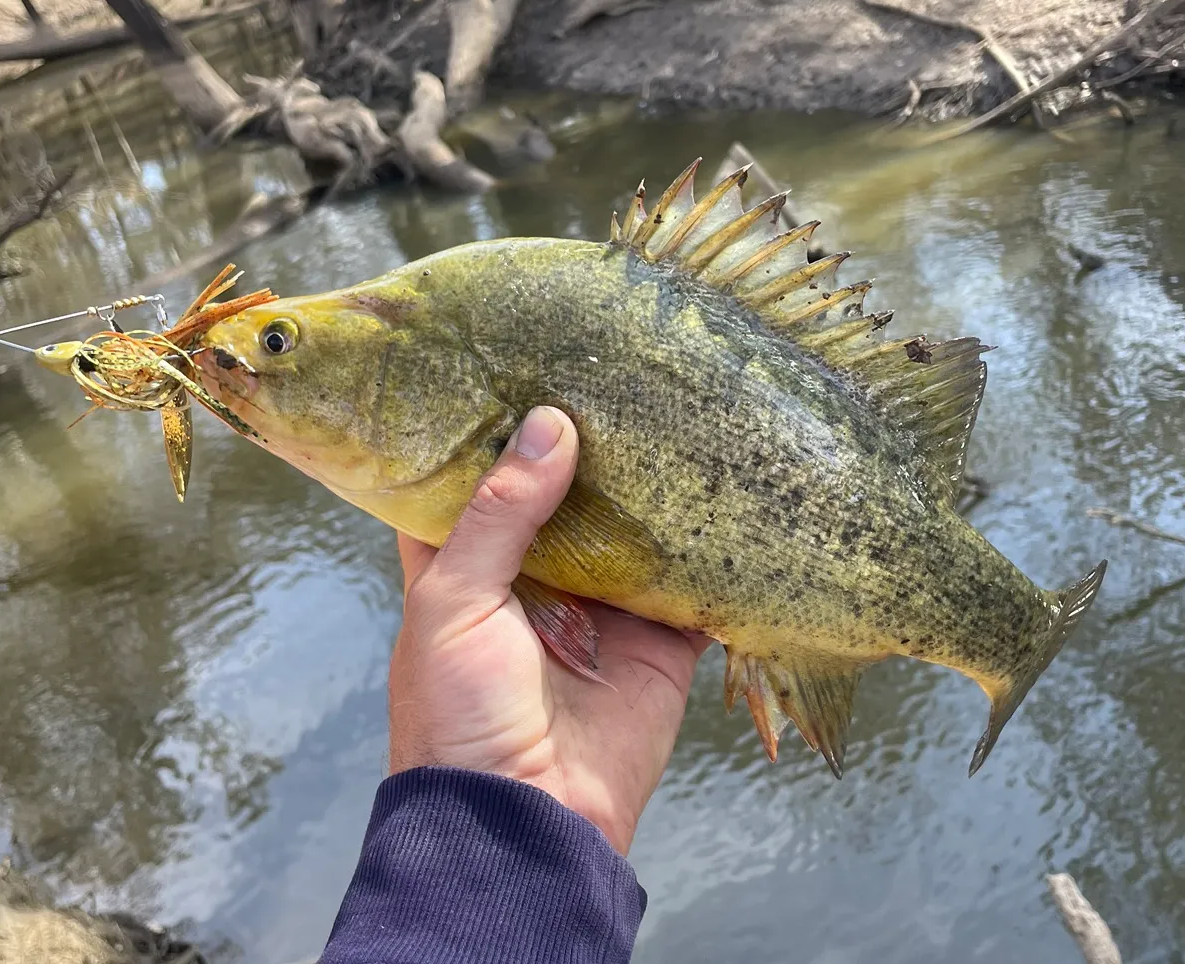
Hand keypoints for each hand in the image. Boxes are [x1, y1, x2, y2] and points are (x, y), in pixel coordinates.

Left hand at [388, 406, 708, 854]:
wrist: (527, 828)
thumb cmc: (458, 716)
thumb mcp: (454, 603)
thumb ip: (500, 514)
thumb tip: (551, 424)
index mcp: (468, 561)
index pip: (478, 476)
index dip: (498, 423)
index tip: (530, 355)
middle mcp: (538, 573)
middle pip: (567, 490)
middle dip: (591, 440)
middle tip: (623, 365)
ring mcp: (603, 603)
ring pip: (634, 525)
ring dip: (654, 481)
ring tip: (681, 402)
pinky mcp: (661, 636)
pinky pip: (692, 578)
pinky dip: (711, 541)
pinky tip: (730, 483)